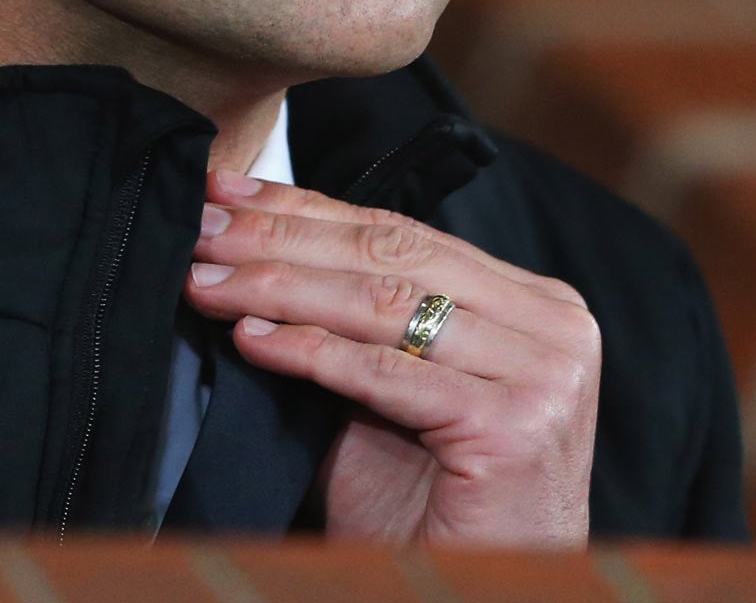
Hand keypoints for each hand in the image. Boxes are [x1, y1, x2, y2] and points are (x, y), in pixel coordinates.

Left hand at [184, 169, 598, 546]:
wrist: (485, 592)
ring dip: (280, 287)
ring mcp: (543, 373)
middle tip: (202, 229)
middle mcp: (552, 325)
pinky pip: (387, 373)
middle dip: (282, 239)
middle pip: (391, 258)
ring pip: (384, 306)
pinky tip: (253, 339)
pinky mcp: (514, 425)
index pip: (402, 234)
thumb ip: (352, 319)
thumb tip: (248, 242)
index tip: (227, 193)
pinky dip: (311, 351)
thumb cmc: (430, 506)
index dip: (307, 208)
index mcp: (532, 302)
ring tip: (209, 282)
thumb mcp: (392, 391)